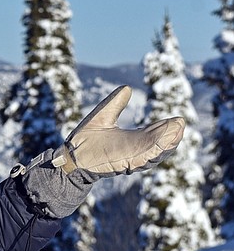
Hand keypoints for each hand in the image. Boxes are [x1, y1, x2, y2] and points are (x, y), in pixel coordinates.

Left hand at [16, 85, 183, 217]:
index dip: (165, 127)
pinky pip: (143, 156)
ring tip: (178, 128)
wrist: (70, 156)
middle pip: (159, 143)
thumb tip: (127, 88)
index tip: (177, 119)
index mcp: (132, 141)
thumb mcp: (103, 116)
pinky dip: (155, 149)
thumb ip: (115, 104)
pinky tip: (165, 140)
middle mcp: (134, 151)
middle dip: (171, 134)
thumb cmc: (84, 140)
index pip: (153, 133)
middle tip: (181, 123)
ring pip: (154, 150)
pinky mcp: (123, 162)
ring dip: (167, 140)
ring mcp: (130, 157)